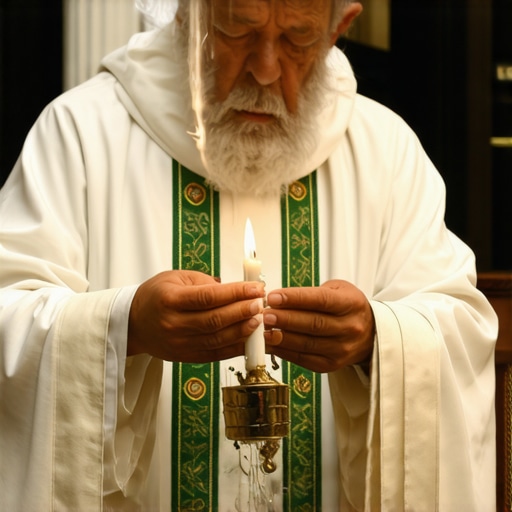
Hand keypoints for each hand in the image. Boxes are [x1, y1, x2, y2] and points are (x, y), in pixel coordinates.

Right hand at [128, 270, 264, 361]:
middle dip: (243, 311)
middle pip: (215, 320)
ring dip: (242, 330)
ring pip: (217, 339)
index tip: (255, 288)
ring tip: (259, 320)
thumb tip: (236, 289)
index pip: (208, 297)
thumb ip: (205, 283)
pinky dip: (235, 347)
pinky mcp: (186, 357)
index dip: (235, 293)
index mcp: (170, 300)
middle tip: (261, 304)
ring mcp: (179, 344)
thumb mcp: (176, 278)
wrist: (134, 323)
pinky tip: (250, 338)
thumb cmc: (157, 295)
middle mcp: (173, 324)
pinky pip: (215, 354)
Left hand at [263, 280, 374, 371]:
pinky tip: (271, 344)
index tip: (274, 296)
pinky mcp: (330, 365)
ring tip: (264, 329)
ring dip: (282, 337)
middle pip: (314, 324)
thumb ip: (311, 293)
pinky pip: (303, 359)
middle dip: (286, 319)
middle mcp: (349, 328)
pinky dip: (284, 352)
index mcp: (351, 304)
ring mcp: (341, 349)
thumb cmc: (346, 307)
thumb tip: (278, 299)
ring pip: (307, 344)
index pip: (321, 300)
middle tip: (265, 314)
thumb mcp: (337, 290)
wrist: (368, 335)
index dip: (296, 298)